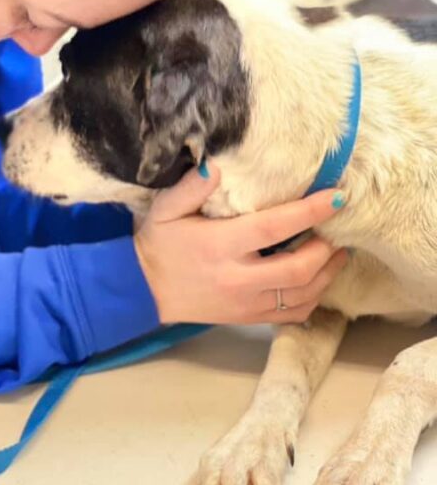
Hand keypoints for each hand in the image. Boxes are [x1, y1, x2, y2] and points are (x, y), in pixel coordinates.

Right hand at [134, 163, 347, 325]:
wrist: (145, 291)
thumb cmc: (159, 244)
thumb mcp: (166, 210)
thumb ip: (190, 188)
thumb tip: (214, 166)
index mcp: (220, 246)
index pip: (274, 228)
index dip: (310, 212)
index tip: (338, 196)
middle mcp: (238, 278)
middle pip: (299, 268)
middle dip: (327, 248)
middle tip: (339, 227)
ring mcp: (246, 303)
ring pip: (302, 294)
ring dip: (327, 273)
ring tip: (337, 250)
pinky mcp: (248, 317)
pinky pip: (293, 313)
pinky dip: (314, 297)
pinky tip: (318, 278)